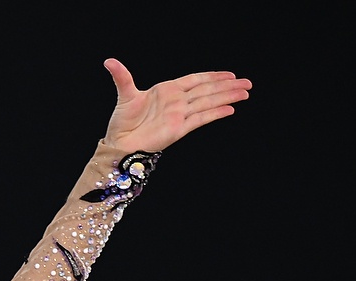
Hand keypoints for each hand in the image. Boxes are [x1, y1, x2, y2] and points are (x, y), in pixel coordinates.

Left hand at [102, 58, 251, 151]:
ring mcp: (179, 115)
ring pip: (208, 102)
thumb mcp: (125, 94)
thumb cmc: (122, 121)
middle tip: (247, 82)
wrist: (120, 144)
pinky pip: (200, 119)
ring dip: (227, 97)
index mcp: (168, 90)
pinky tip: (230, 108)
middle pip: (207, 90)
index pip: (195, 79)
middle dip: (227, 86)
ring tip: (245, 92)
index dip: (213, 76)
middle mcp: (177, 101)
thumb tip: (109, 61)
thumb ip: (122, 76)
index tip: (230, 74)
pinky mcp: (179, 129)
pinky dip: (215, 113)